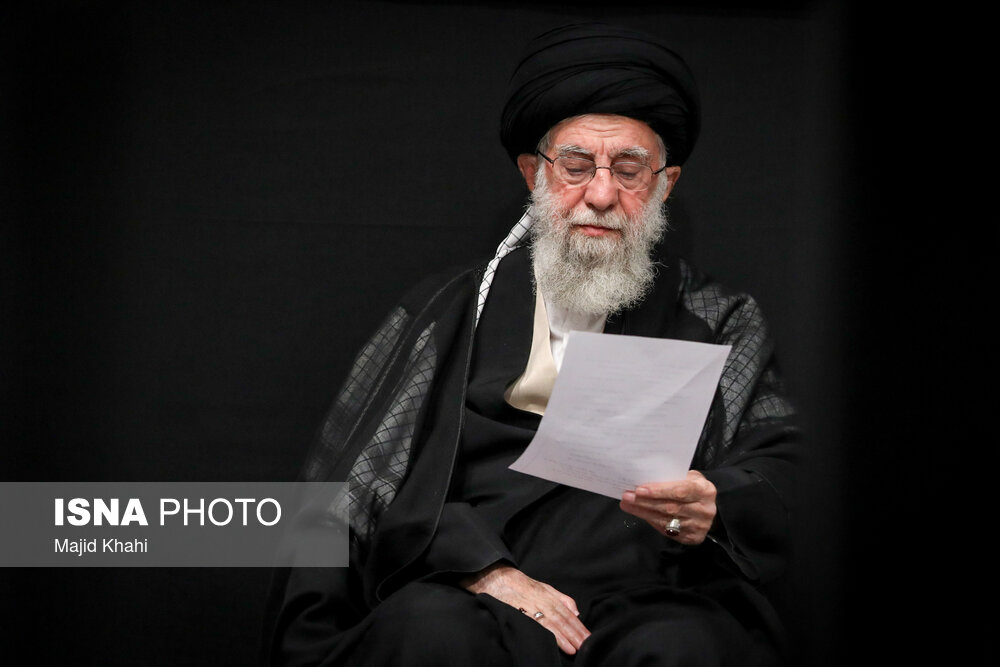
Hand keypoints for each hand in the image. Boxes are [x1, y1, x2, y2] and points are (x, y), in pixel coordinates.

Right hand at [460, 563, 589, 653]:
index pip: (568, 614)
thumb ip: (561, 599)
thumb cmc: (521, 584)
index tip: (589, 638)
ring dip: (566, 637)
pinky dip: (549, 634)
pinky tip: (557, 643)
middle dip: (576, 634)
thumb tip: (577, 612)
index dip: (579, 627)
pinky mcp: (520, 612)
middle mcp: (543, 601)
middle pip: (563, 620)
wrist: (497, 577)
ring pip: (553, 623)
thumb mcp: (544, 587)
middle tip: (587, 646)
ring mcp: (532, 607)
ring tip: (576, 648)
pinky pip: (537, 624)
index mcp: (550, 597)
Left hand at [619, 469, 716, 544]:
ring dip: (643, 512)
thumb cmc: (694, 488)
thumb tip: (645, 479)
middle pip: (670, 508)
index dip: (658, 491)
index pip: (679, 491)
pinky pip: (667, 530)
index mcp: (705, 491)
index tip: (639, 490)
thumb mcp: (689, 477)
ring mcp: (698, 526)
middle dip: (645, 502)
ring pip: (666, 520)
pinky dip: (651, 521)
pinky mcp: (692, 538)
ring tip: (628, 504)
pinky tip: (640, 513)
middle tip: (627, 496)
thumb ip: (672, 478)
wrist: (708, 507)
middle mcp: (704, 510)